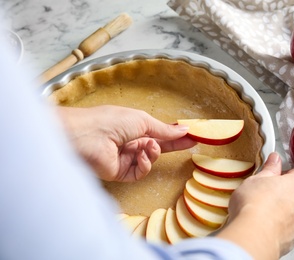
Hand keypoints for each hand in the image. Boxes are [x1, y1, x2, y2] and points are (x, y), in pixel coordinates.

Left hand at [57, 105, 196, 181]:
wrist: (87, 135)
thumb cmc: (111, 121)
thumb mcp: (142, 120)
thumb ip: (163, 129)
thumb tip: (183, 129)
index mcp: (133, 127)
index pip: (158, 133)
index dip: (174, 135)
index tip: (190, 135)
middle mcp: (129, 143)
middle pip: (156, 147)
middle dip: (173, 146)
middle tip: (190, 144)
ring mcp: (125, 158)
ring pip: (149, 160)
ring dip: (153, 153)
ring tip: (149, 146)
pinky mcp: (120, 173)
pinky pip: (139, 171)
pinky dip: (144, 164)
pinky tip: (141, 156)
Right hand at [216, 152, 293, 258]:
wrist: (253, 235)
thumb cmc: (253, 204)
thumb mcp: (256, 179)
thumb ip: (269, 168)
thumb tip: (275, 158)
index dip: (281, 175)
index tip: (270, 178)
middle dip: (282, 195)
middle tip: (262, 196)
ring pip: (293, 213)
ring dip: (282, 212)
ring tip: (261, 214)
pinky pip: (289, 230)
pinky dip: (279, 228)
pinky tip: (264, 227)